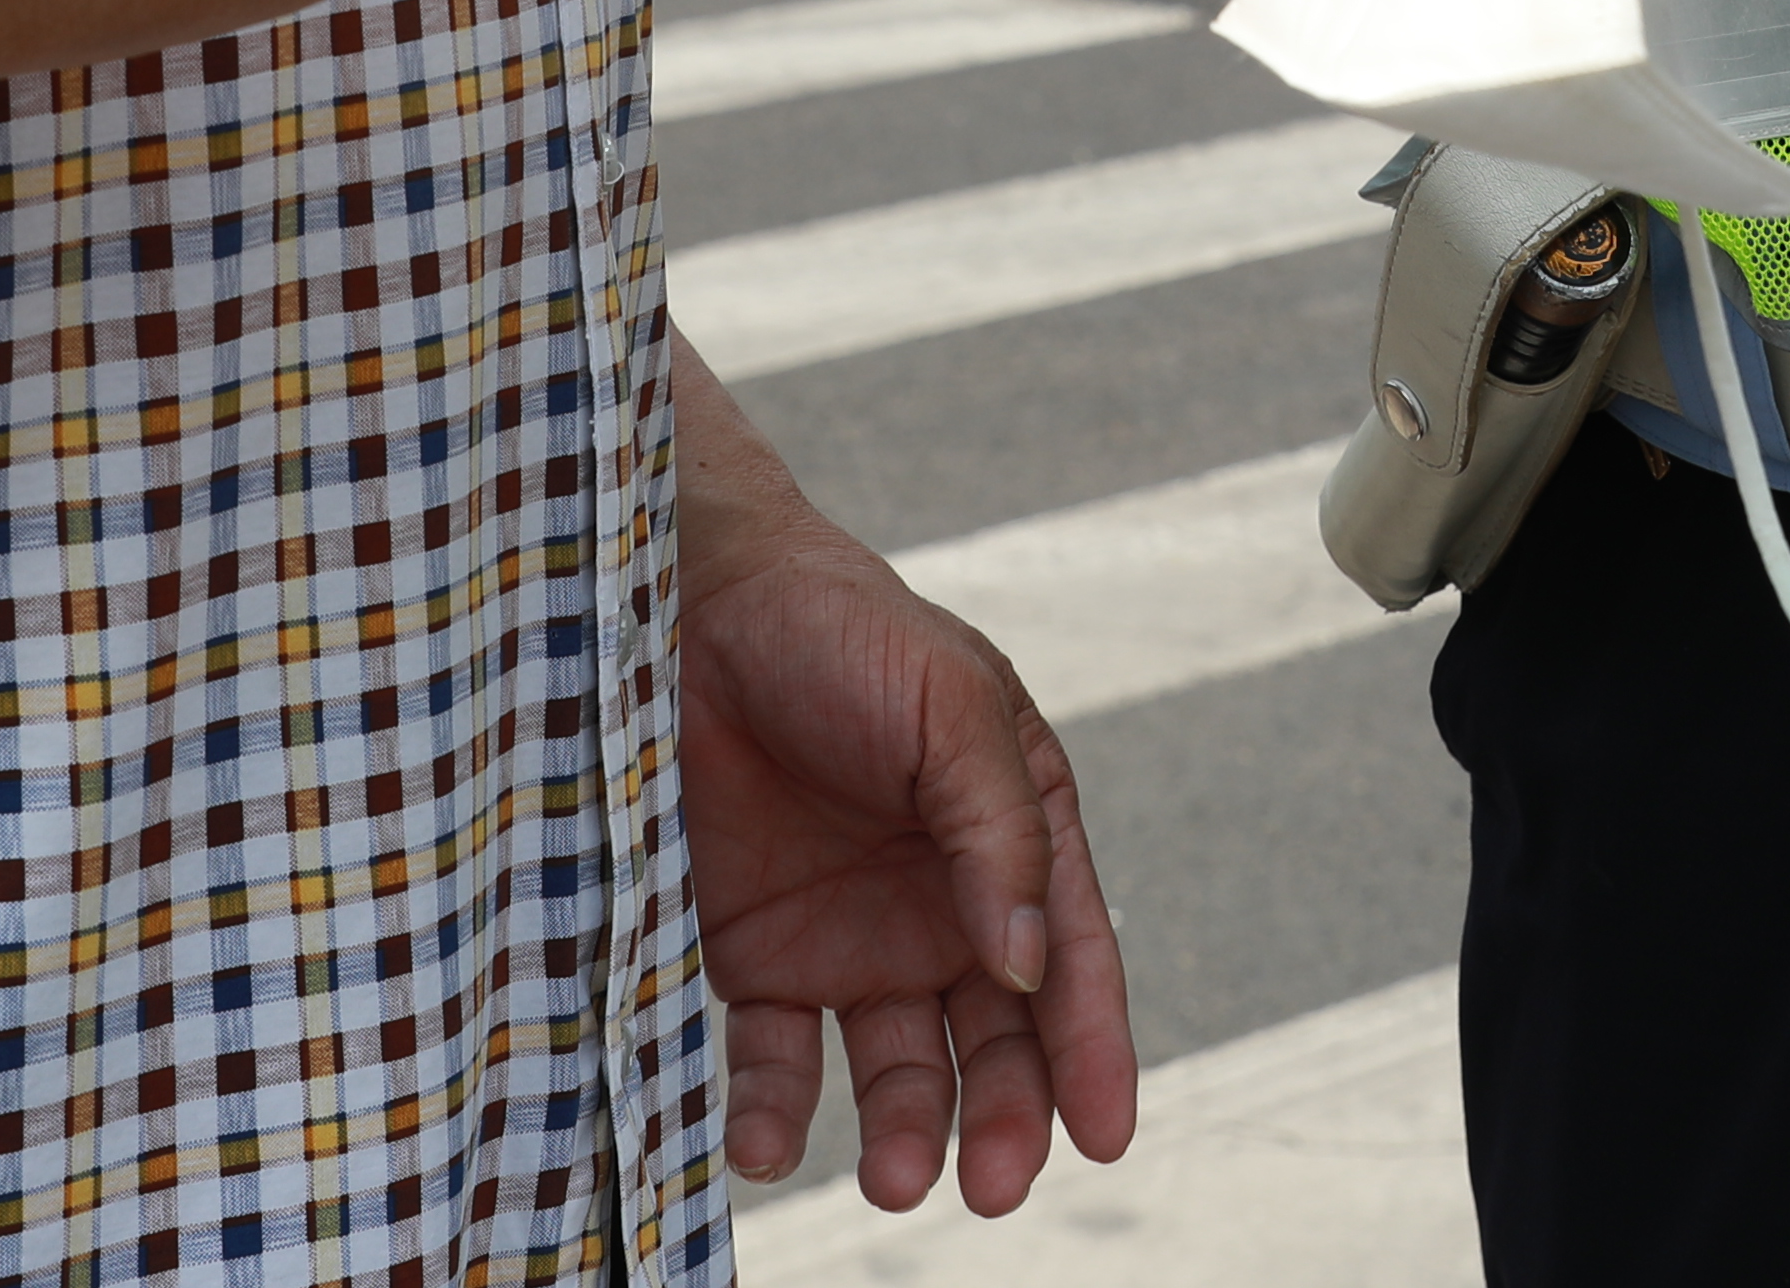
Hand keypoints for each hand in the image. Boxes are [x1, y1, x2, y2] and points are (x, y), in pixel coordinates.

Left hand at [669, 349, 1139, 1212]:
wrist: (685, 604)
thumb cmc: (840, 631)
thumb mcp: (950, 707)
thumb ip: (999, 831)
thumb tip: (1029, 964)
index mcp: (1009, 836)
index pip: (1069, 961)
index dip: (1093, 1052)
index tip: (1104, 1138)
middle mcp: (938, 904)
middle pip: (992, 1040)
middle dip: (1005, 1118)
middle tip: (991, 1184)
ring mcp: (844, 938)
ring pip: (894, 1069)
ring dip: (905, 1132)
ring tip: (896, 1180)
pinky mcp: (749, 957)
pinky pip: (769, 1058)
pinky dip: (770, 1113)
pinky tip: (764, 1144)